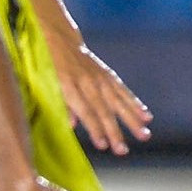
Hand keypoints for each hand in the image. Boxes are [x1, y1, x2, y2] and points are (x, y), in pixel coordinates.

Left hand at [48, 40, 151, 155]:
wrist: (58, 39)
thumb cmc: (47, 67)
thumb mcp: (45, 84)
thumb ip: (58, 105)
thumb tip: (70, 125)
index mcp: (69, 86)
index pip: (85, 111)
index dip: (94, 129)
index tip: (103, 145)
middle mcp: (88, 82)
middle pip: (104, 110)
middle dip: (114, 132)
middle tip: (122, 151)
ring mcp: (100, 78)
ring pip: (118, 102)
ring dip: (132, 120)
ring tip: (144, 136)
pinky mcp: (108, 75)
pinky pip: (123, 91)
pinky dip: (135, 103)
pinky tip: (146, 116)